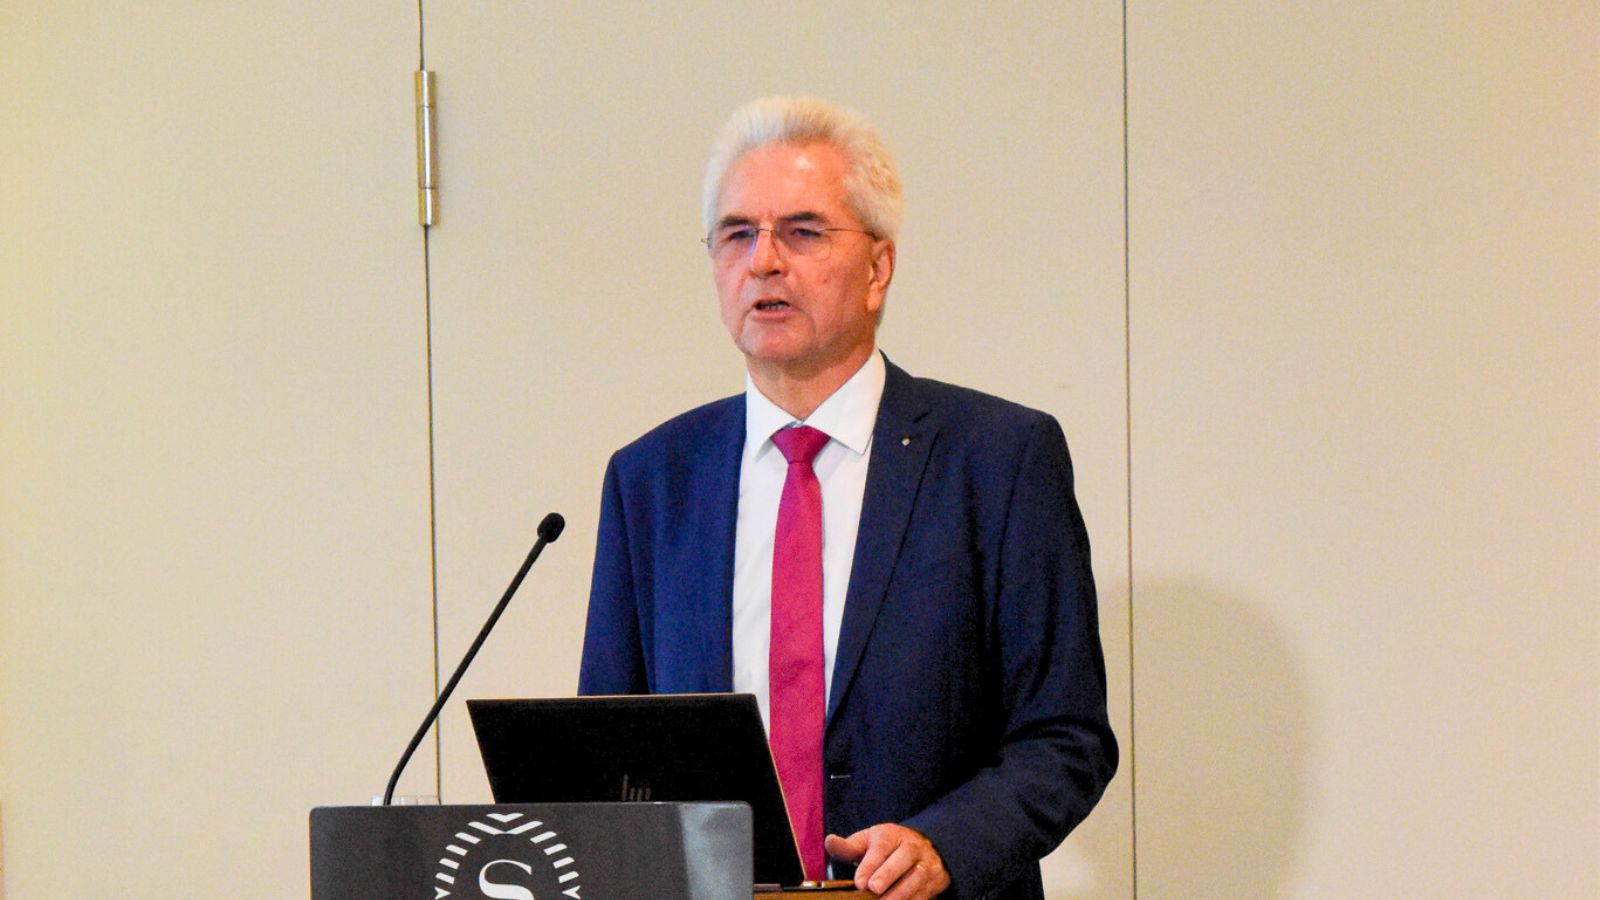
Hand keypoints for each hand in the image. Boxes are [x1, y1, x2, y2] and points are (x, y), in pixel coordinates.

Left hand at [824, 823, 949, 899]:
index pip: (881, 848)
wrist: (922, 847)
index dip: (870, 865)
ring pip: (917, 878)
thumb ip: (847, 847)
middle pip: (902, 859)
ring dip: (900, 894)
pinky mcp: (935, 881)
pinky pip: (925, 893)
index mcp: (891, 835)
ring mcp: (927, 863)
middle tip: (873, 889)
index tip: (859, 882)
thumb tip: (829, 841)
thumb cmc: (886, 848)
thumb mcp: (867, 842)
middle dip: (888, 875)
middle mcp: (912, 847)